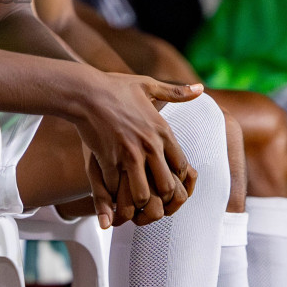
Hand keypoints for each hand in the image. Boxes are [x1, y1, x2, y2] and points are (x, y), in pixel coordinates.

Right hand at [72, 73, 202, 228]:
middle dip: (160, 198)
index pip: (182, 167)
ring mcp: (129, 154)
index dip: (177, 180)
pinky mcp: (108, 160)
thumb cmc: (115, 87)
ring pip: (143, 195)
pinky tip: (111, 190)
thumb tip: (201, 88)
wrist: (85, 92)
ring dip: (137, 201)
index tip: (166, 179)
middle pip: (166, 187)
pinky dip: (113, 194)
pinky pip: (116, 188)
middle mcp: (149, 145)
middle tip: (152, 198)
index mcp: (162, 130)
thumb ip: (177, 92)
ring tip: (132, 199)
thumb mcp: (149, 85)